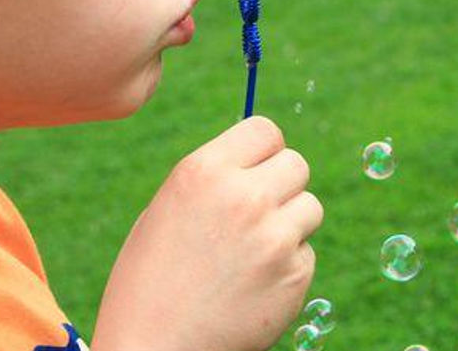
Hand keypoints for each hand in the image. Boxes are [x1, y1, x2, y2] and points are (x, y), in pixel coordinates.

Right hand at [90, 116, 323, 350]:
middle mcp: (244, 196)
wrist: (153, 350)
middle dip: (282, 184)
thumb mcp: (166, 210)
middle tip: (259, 212)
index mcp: (203, 171)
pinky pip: (306, 253)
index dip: (264, 150)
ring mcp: (274, 237)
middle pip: (297, 163)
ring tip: (252, 252)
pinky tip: (253, 285)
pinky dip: (288, 266)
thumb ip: (214, 181)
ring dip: (290, 223)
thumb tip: (259, 161)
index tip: (257, 168)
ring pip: (310, 207)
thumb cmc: (148, 281)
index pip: (265, 130)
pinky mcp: (294, 276)